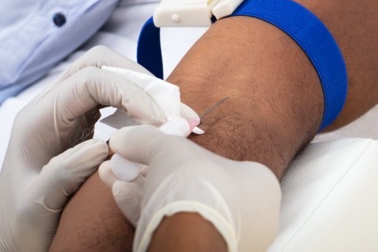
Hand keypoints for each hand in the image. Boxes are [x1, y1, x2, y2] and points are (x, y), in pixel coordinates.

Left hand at [0, 48, 175, 251]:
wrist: (7, 235)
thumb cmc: (18, 222)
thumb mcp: (36, 203)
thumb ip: (64, 172)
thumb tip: (103, 145)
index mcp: (38, 119)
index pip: (87, 80)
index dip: (128, 92)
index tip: (157, 120)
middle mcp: (52, 107)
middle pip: (100, 65)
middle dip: (140, 82)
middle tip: (173, 114)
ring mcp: (68, 114)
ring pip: (109, 78)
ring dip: (145, 93)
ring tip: (176, 120)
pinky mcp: (82, 126)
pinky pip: (114, 102)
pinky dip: (140, 109)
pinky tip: (159, 129)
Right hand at [101, 125, 281, 251]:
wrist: (189, 239)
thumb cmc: (198, 188)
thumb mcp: (169, 149)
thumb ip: (147, 140)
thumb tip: (125, 137)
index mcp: (259, 186)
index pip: (223, 162)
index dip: (185, 152)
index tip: (158, 147)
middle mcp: (250, 217)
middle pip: (196, 186)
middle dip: (156, 170)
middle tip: (133, 160)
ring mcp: (226, 238)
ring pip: (181, 208)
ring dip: (144, 189)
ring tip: (117, 173)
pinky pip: (173, 227)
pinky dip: (146, 210)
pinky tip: (122, 194)